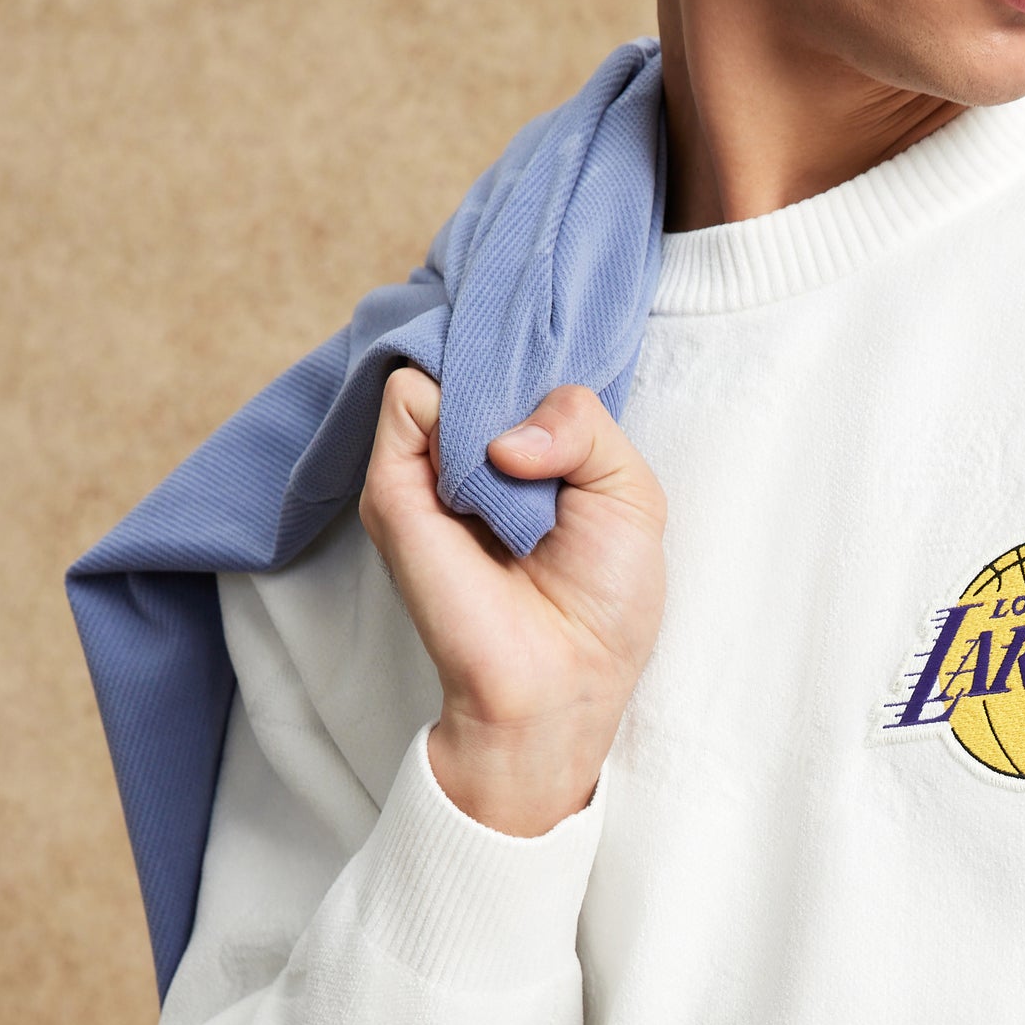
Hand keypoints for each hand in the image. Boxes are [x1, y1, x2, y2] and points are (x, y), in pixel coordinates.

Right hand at [359, 370, 666, 834]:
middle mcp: (475, 454)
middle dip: (518, 367)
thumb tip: (501, 431)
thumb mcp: (631, 491)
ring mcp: (429, 468)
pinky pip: (408, 398)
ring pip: (445, 368)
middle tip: (552, 426)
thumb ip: (583, 420)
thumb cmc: (607, 602)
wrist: (563, 678)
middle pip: (479, 353)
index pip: (517, 362)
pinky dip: (457, 417)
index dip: (534, 351)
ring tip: (527, 475)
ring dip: (497, 404)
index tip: (559, 345)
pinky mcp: (393, 486)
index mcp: (530, 455)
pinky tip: (496, 475)